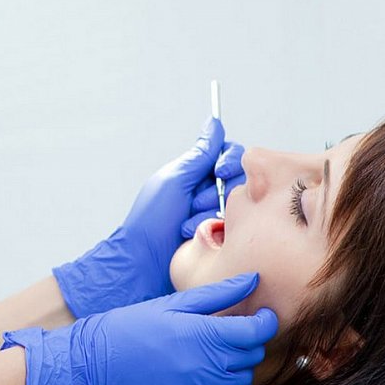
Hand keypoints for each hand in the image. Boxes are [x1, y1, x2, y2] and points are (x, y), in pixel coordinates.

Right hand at [3, 273, 277, 384]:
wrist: (93, 366)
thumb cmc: (128, 329)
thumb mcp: (171, 305)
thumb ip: (217, 294)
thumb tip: (252, 279)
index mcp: (203, 334)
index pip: (257, 330)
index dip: (265, 320)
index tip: (260, 315)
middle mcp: (207, 365)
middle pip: (252, 353)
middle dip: (247, 340)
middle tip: (228, 331)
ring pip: (244, 379)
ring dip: (238, 365)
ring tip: (216, 354)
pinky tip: (214, 377)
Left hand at [53, 118, 245, 317]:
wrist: (145, 261)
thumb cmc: (151, 220)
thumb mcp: (175, 179)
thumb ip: (201, 153)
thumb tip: (214, 122)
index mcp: (198, 176)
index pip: (231, 155)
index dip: (230, 161)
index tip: (219, 171)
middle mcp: (211, 194)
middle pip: (239, 179)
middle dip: (214, 192)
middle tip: (192, 203)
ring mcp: (218, 216)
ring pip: (239, 203)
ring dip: (209, 212)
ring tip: (187, 225)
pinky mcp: (222, 238)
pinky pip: (235, 226)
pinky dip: (212, 229)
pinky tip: (194, 236)